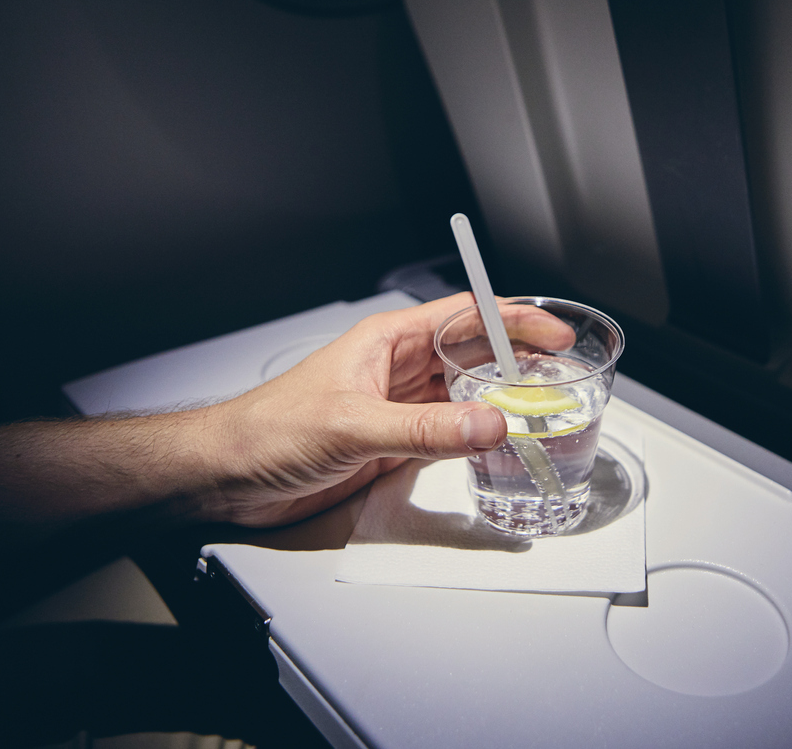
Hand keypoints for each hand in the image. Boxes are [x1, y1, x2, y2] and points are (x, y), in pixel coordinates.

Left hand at [204, 293, 576, 527]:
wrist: (227, 475)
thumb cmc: (267, 429)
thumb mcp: (352, 426)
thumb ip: (424, 431)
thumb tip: (487, 426)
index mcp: (388, 342)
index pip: (465, 316)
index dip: (513, 319)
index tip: (553, 332)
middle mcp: (397, 370)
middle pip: (474, 354)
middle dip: (520, 360)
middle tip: (564, 372)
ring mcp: (396, 408)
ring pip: (465, 396)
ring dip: (502, 402)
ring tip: (543, 408)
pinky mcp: (391, 444)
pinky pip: (447, 435)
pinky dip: (476, 438)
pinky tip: (497, 445)